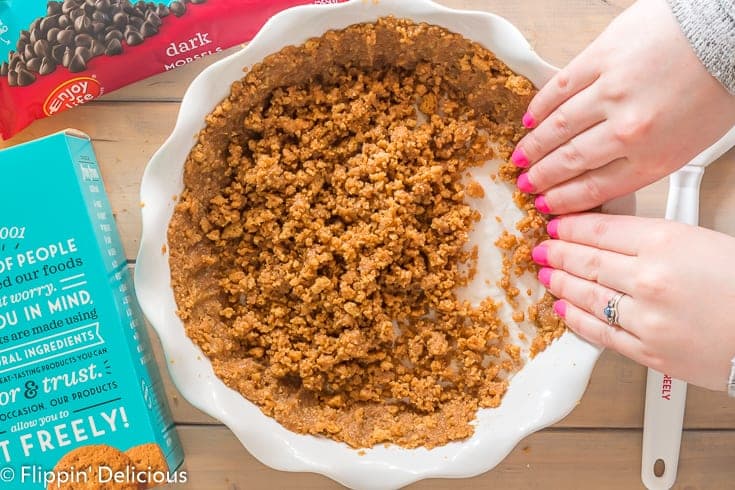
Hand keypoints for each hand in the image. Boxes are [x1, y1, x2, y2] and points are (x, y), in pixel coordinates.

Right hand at [513, 0, 734, 213]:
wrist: (726, 32)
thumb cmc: (716, 85)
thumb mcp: (688, 144)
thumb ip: (644, 162)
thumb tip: (602, 177)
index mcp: (653, 157)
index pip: (594, 188)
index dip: (564, 200)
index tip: (547, 205)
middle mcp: (628, 129)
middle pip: (570, 161)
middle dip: (542, 177)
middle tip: (526, 184)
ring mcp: (611, 91)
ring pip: (559, 127)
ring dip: (535, 146)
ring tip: (522, 157)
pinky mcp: (601, 57)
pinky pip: (561, 87)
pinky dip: (541, 106)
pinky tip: (530, 119)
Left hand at [532, 213, 734, 390]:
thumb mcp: (700, 240)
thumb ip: (652, 237)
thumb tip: (609, 236)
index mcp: (666, 242)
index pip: (600, 229)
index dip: (569, 226)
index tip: (555, 224)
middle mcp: (650, 279)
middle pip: (586, 260)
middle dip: (556, 252)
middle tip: (541, 249)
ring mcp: (646, 318)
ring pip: (585, 295)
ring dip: (559, 283)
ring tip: (546, 274)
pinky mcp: (647, 351)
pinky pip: (598, 332)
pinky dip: (574, 318)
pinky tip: (561, 308)